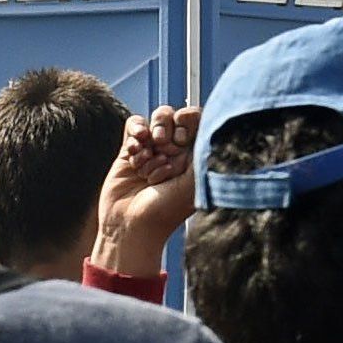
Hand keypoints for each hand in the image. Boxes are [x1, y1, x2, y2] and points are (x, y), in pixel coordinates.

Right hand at [91, 104, 198, 278]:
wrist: (131, 225)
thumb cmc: (167, 210)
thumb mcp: (194, 182)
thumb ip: (204, 151)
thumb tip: (211, 124)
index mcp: (196, 156)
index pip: (198, 121)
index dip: (189, 122)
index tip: (182, 140)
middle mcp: (177, 151)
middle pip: (175, 116)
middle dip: (168, 129)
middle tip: (164, 149)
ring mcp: (154, 149)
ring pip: (154, 120)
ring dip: (150, 136)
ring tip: (146, 159)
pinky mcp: (131, 151)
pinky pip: (134, 126)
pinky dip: (134, 133)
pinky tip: (134, 152)